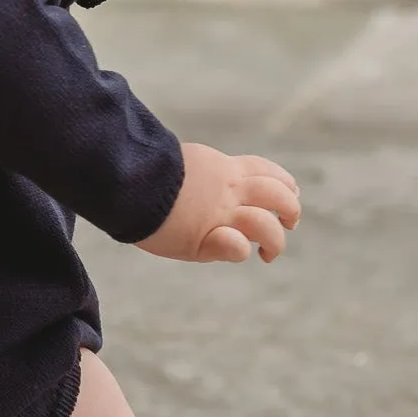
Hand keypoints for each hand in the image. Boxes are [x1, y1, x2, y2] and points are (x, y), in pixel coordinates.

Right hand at [138, 142, 301, 264]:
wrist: (127, 176)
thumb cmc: (143, 172)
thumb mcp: (179, 163)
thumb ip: (198, 174)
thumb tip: (194, 178)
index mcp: (222, 168)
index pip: (264, 170)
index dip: (283, 182)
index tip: (289, 192)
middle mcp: (227, 189)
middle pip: (278, 194)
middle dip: (290, 209)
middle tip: (289, 223)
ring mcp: (219, 214)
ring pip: (266, 225)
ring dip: (275, 241)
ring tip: (268, 253)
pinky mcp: (205, 238)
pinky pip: (237, 247)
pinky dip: (241, 251)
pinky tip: (240, 252)